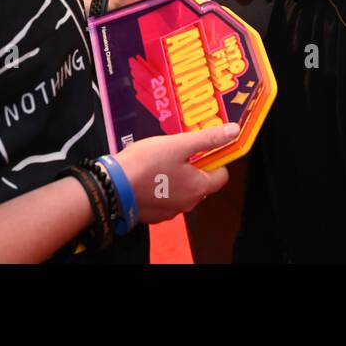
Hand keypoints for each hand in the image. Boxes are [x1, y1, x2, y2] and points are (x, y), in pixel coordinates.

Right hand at [111, 122, 238, 223]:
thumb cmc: (145, 164)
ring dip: (176, 175)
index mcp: (198, 188)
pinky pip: (164, 197)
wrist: (111, 187)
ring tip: (161, 158)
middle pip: (200, 182)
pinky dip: (160, 185)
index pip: (221, 175)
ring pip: (181, 189)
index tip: (203, 147)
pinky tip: (149, 173)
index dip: (215, 158)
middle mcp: (187, 204)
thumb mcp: (179, 144)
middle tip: (178, 149)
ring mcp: (169, 211)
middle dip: (192, 165)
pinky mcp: (152, 213)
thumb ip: (208, 139)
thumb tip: (233, 131)